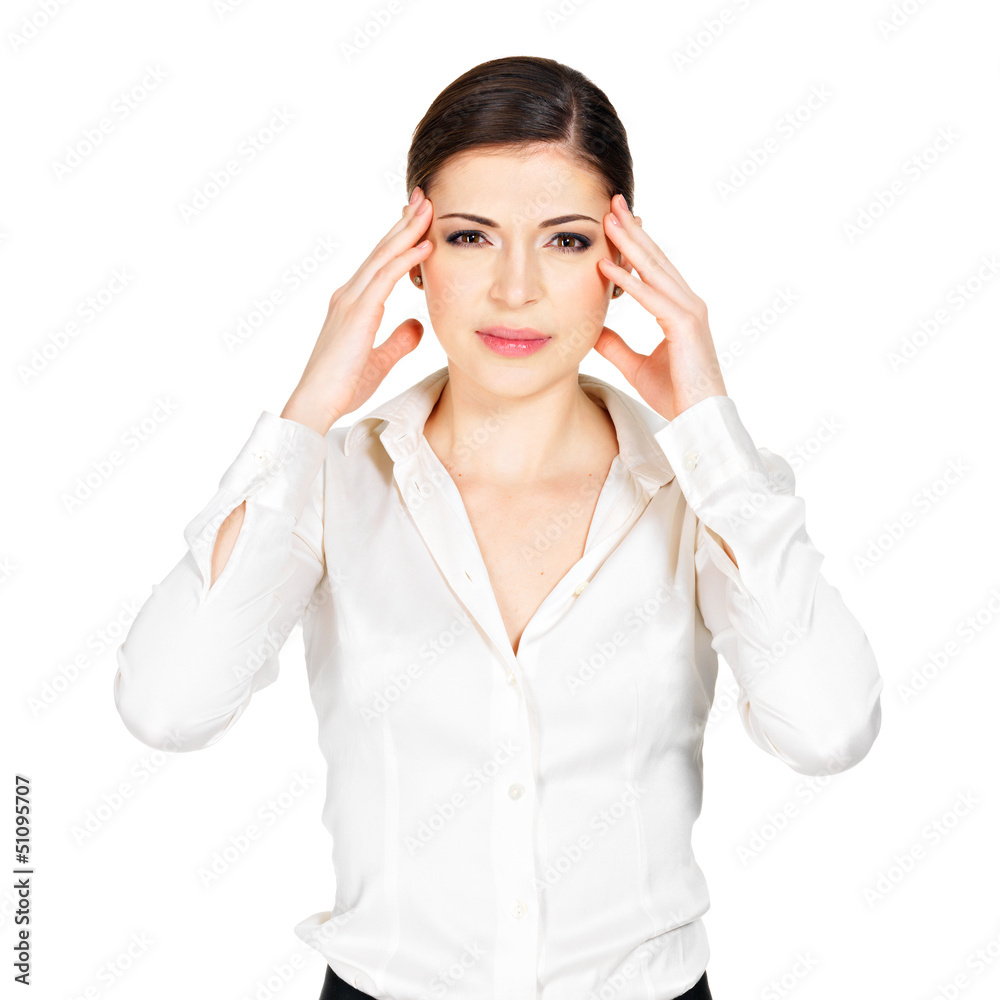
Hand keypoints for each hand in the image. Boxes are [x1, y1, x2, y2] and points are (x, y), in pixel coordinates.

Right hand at [282, 187, 433, 434]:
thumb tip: (418, 326)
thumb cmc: (342, 386)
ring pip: (383, 256)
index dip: (399, 239)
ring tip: (428, 209)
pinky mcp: (357, 312)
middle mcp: (349, 295)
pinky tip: (424, 246)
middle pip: (382, 250)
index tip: (418, 219)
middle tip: (424, 197)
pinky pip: (385, 278)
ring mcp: (350, 300)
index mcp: (353, 304)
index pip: (381, 263)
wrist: (318, 402)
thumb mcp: (380, 360)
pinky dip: (406, 259)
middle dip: (404, 222)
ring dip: (407, 231)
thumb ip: (398, 341)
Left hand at [593, 193, 727, 421]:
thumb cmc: (675, 395)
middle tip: (612, 203)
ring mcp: (689, 312)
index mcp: (679, 309)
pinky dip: (629, 282)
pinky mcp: (684, 326)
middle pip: (655, 259)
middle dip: (633, 230)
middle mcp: (687, 304)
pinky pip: (652, 298)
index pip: (653, 269)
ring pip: (655, 271)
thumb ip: (616, 346)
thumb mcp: (636, 366)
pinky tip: (609, 267)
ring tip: (608, 221)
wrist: (697, 420)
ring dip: (630, 245)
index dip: (634, 245)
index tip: (614, 222)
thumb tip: (594, 331)